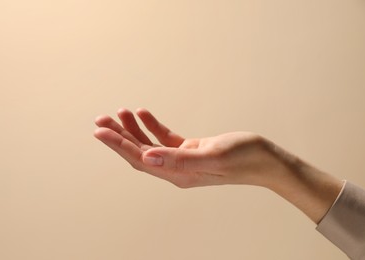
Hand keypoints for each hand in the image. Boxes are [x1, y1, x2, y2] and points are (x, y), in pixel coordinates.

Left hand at [94, 108, 280, 187]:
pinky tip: (144, 114)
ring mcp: (182, 159)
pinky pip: (165, 138)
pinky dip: (153, 126)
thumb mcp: (212, 156)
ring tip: (119, 112)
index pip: (140, 159)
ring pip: (150, 144)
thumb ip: (179, 159)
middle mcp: (176, 169)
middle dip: (119, 136)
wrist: (264, 160)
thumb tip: (148, 158)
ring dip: (133, 129)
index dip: (118, 145)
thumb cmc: (243, 158)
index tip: (100, 131)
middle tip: (100, 119)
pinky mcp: (190, 149)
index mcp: (178, 174)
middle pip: (139, 152)